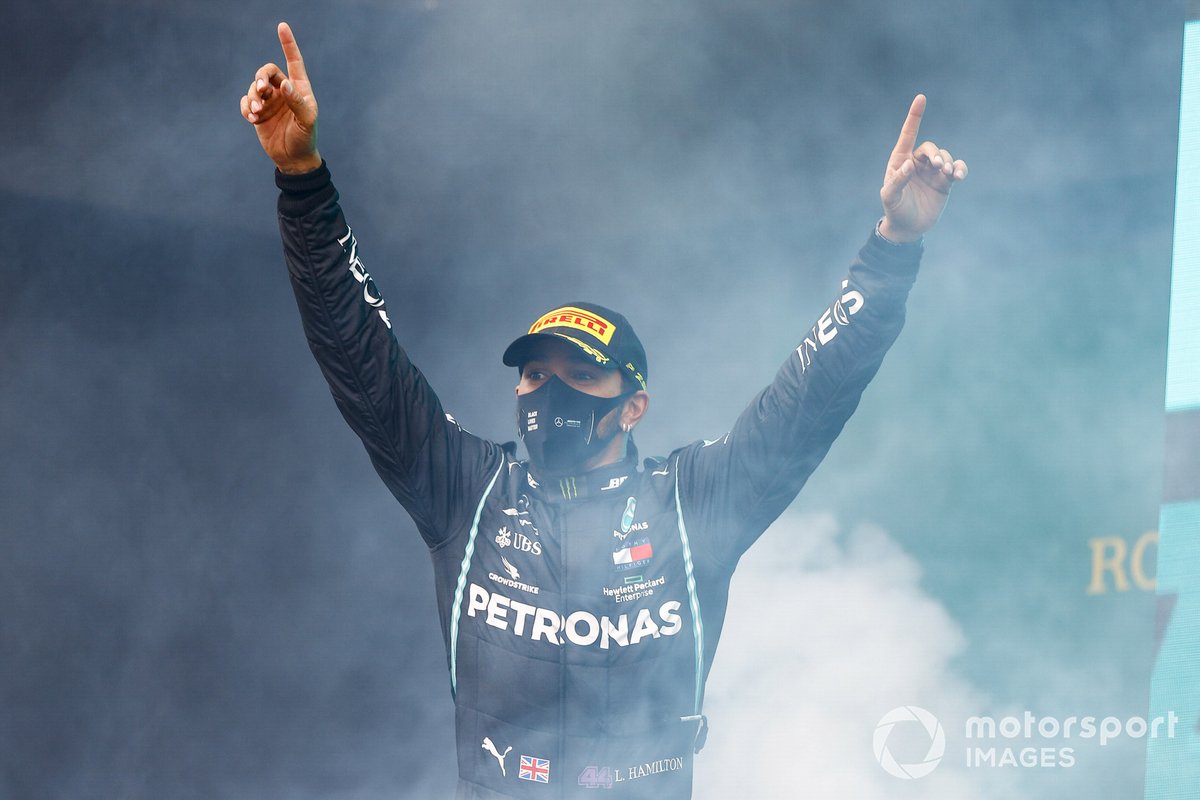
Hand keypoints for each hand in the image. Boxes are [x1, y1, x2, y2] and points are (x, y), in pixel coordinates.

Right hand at [239, 22, 321, 174]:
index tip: (282, 26)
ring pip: (255, 87)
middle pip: (266, 72)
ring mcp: (270, 101)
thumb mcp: (306, 121)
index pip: (293, 61)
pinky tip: (252, 118)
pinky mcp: (259, 112)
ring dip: (253, 97)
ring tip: (258, 113)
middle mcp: (284, 91)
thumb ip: (297, 103)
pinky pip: (247, 102)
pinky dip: (247, 107)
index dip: (288, 44)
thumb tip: (285, 85)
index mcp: (299, 88)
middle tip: (262, 91)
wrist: (293, 159)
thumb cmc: (305, 138)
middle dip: (261, 78)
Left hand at [878, 95, 966, 241]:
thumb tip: (910, 165)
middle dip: (936, 154)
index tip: (921, 98)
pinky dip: (960, 169)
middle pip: (930, 148)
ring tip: (949, 173)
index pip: (908, 134)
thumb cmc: (895, 210)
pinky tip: (959, 175)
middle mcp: (917, 163)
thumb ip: (898, 180)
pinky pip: (956, 169)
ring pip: (945, 157)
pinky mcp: (945, 182)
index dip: (915, 116)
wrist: (908, 228)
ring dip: (949, 162)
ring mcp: (932, 172)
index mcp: (900, 161)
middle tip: (939, 167)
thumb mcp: (890, 197)